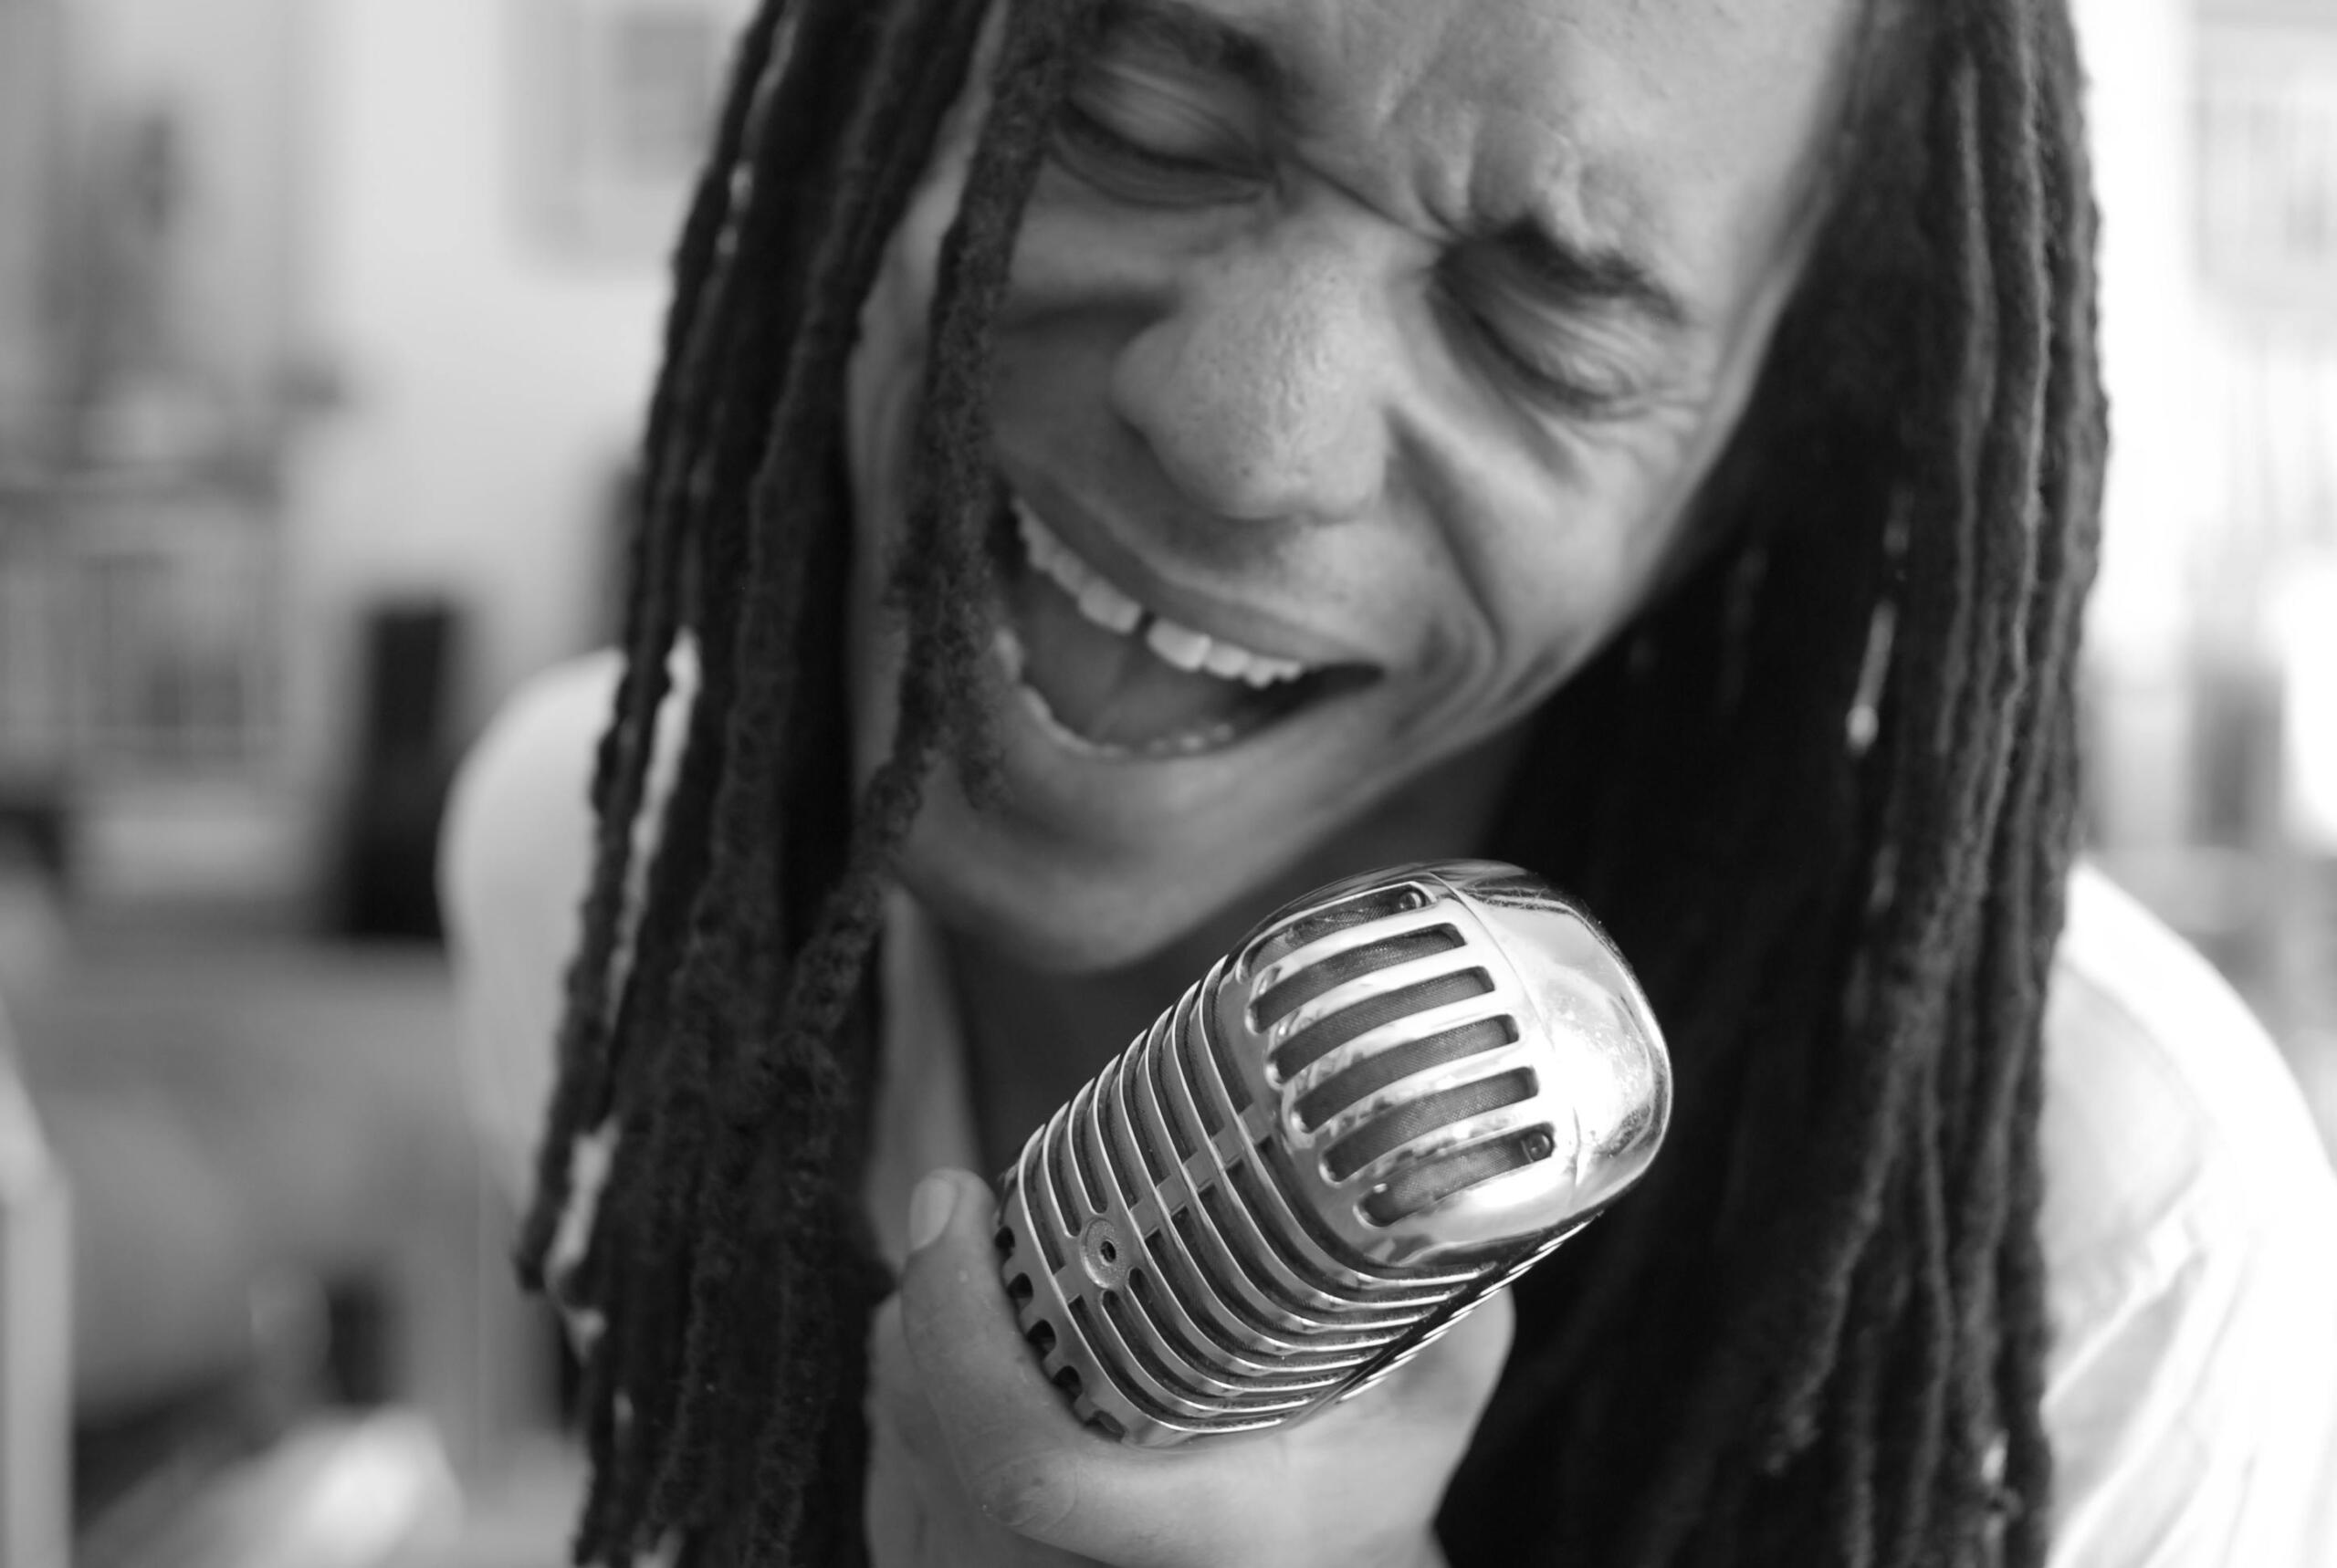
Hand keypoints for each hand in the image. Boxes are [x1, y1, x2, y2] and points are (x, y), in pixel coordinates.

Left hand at [864, 1169, 1512, 1567]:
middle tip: (965, 1208)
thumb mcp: (1412, 1444)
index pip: (1019, 1461)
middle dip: (933, 1297)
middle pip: (927, 1423)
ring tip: (969, 1272)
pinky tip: (961, 1366)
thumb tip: (1443, 1202)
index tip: (959, 1198)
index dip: (963, 1323)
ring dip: (916, 1344)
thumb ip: (1439, 1332)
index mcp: (1180, 1552)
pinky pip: (889, 1483)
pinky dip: (910, 1409)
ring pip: (895, 1443)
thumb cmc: (1343, 1536)